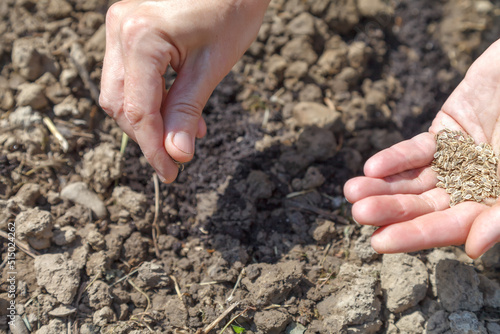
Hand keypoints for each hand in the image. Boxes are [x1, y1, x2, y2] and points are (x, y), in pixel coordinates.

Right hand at [99, 0, 269, 181]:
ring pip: (120, 92)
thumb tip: (176, 155)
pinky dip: (151, 100)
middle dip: (147, 136)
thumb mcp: (211, 68)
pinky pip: (130, 76)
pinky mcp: (128, 29)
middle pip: (119, 103)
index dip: (153, 148)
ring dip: (150, 120)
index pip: (137, 110)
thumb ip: (187, 112)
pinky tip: (180, 112)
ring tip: (185, 135)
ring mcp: (120, 27)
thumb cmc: (231, 12)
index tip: (170, 174)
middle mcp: (120, 29)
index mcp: (140, 37)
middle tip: (176, 158)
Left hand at [344, 39, 499, 258]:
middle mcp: (474, 188)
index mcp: (495, 204)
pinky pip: (417, 150)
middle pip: (426, 205)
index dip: (416, 235)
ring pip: (415, 179)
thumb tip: (473, 248)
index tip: (379, 242)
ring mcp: (457, 161)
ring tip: (351, 192)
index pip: (452, 227)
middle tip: (358, 214)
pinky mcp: (446, 133)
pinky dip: (396, 158)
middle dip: (391, 211)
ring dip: (383, 186)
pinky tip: (371, 168)